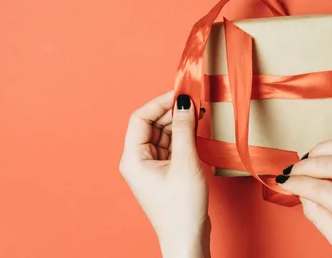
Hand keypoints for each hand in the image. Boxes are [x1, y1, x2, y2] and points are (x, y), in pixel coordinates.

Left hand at [119, 92, 209, 257]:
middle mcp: (138, 160)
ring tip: (198, 113)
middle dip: (171, 111)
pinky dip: (182, 136)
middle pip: (152, 124)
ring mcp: (151, 167)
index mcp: (133, 158)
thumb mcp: (185, 162)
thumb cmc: (181, 208)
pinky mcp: (164, 172)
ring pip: (162, 134)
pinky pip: (171, 146)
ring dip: (179, 123)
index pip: (140, 118)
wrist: (187, 238)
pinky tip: (196, 129)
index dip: (160, 102)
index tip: (180, 92)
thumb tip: (184, 102)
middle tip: (193, 100)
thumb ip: (185, 128)